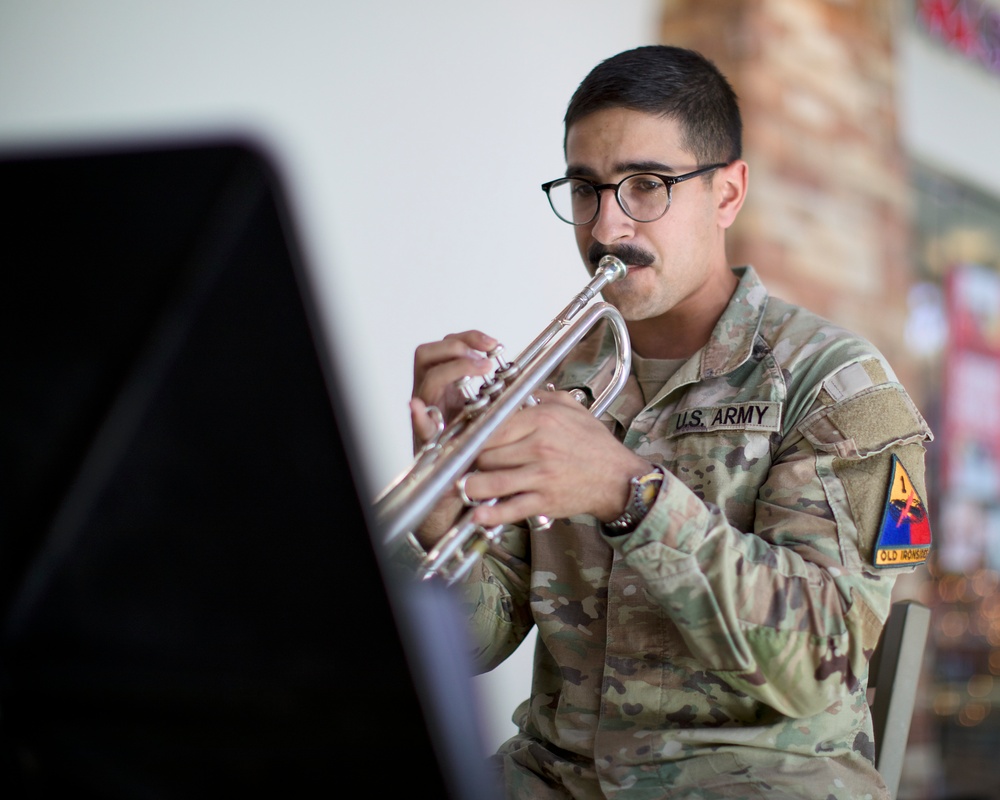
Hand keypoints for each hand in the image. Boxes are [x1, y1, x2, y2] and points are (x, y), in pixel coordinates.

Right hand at [408, 330, 497, 548]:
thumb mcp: (495, 423)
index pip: (449, 348)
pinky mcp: (424, 442)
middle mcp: (434, 399)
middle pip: (429, 355)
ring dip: (451, 369)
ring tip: (478, 368)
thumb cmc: (479, 458)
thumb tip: (523, 379)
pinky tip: (422, 409)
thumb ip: (502, 401)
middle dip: (456, 347)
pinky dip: (419, 417)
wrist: (458, 496)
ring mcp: (426, 417)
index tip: (494, 343)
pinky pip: (419, 426)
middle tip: (483, 354)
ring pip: (427, 381)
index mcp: (450, 390)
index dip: (468, 339)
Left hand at [459, 390, 654, 528]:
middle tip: (464, 463)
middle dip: (473, 460)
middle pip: (488, 453)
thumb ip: (544, 396)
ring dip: (472, 486)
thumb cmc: (596, 445)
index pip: (494, 426)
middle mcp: (540, 447)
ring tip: (463, 486)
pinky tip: (478, 514)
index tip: (466, 439)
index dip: (475, 434)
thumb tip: (519, 390)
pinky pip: (512, 507)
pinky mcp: (545, 500)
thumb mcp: (573, 409)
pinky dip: (492, 513)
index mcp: (542, 420)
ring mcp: (541, 476)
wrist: (619, 478)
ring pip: (493, 480)